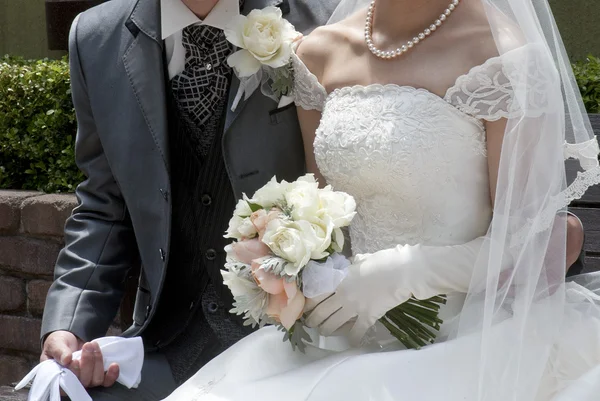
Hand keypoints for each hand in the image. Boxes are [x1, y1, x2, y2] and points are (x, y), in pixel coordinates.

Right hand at [41, 330, 119, 387]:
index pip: (68, 383)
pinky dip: (112, 375)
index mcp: (58, 379)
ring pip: (96, 379)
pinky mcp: (98, 375)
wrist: (71, 337)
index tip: (75, 360)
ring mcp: (87, 380)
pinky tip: (114, 365)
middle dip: (88, 362)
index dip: (74, 372)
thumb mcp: (55, 344)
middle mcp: (73, 383)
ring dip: (98, 362)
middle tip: (87, 345)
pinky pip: (107, 381)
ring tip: (94, 345)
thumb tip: (66, 359)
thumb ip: (59, 351)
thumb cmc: (59, 343)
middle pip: (84, 381)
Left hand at [306, 239, 483, 344]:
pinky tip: (351, 341)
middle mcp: (343, 294)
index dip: (308, 304)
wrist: (403, 271)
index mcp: (340, 279)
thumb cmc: (384, 261)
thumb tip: (352, 264)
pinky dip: (352, 339)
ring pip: (332, 325)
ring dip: (327, 331)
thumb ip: (353, 265)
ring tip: (326, 332)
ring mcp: (354, 307)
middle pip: (320, 313)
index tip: (306, 308)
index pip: (315, 294)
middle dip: (313, 321)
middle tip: (312, 324)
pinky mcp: (368, 317)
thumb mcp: (362, 259)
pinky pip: (355, 333)